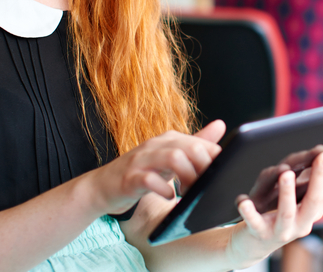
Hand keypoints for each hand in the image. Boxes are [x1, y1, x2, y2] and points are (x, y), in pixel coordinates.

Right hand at [87, 120, 225, 214]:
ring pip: (173, 158)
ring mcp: (141, 161)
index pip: (200, 142)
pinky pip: (149, 180)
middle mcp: (155, 145)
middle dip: (203, 168)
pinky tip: (169, 196)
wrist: (101, 186)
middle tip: (204, 186)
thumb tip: (221, 125)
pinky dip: (164, 189)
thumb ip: (195, 143)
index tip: (217, 176)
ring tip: (188, 192)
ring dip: (187, 177)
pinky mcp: (129, 179)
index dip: (213, 160)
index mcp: (168, 139)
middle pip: (190, 147)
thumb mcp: (169, 156)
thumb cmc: (140, 172)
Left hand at [225, 142, 322, 269]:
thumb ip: (308, 174)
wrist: (252, 243)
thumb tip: (322, 152)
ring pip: (288, 212)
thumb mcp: (295, 190)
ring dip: (287, 192)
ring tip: (286, 173)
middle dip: (320, 177)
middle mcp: (304, 219)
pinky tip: (242, 200)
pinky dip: (249, 212)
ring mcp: (283, 229)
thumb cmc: (277, 210)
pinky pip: (254, 222)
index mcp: (315, 205)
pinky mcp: (259, 233)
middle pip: (316, 199)